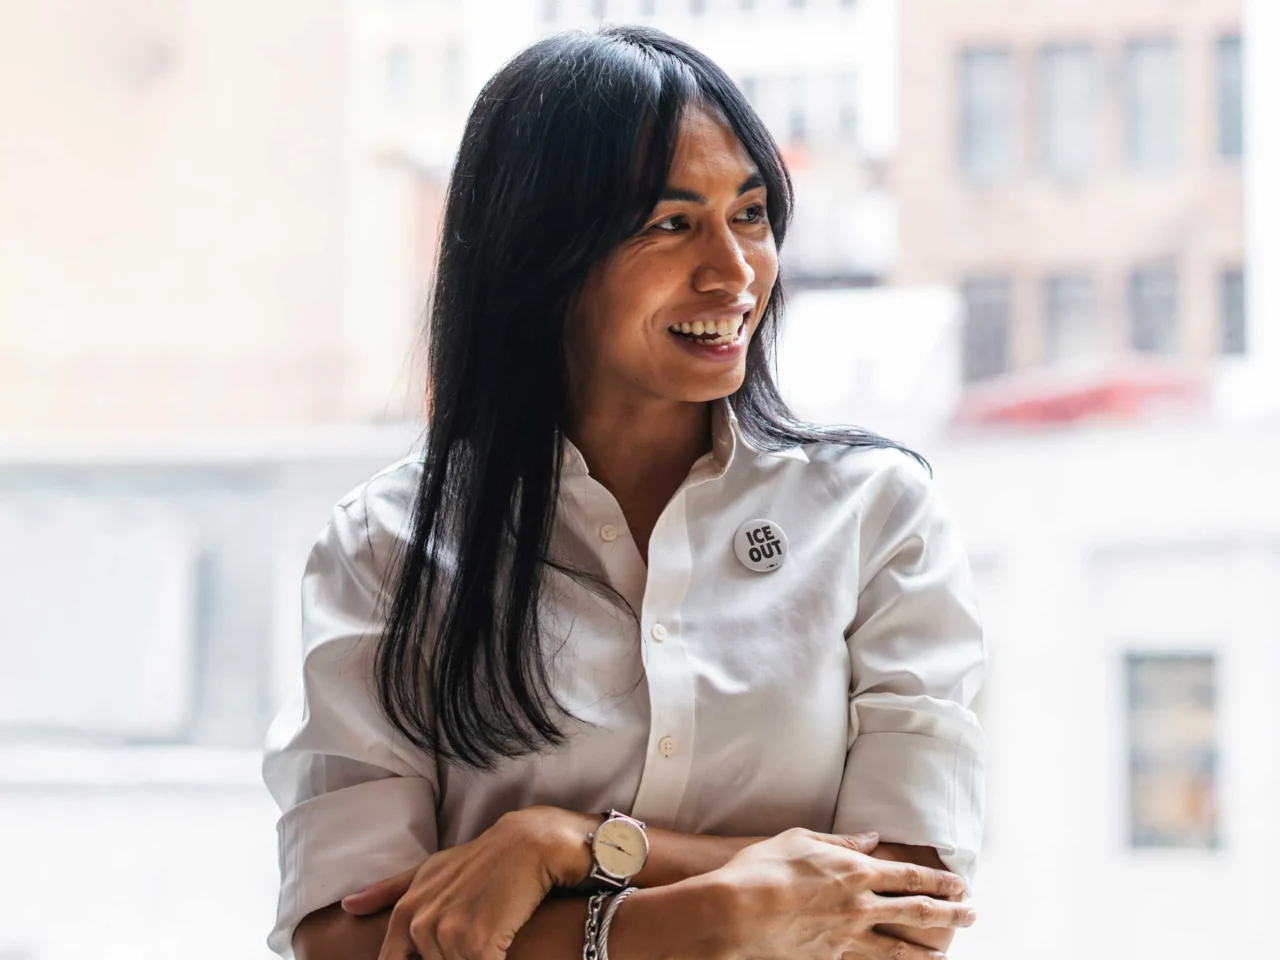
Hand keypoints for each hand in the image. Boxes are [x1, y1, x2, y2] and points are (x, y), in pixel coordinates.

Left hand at [341, 806, 590, 959]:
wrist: (529, 844)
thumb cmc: (481, 859)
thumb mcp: (430, 869)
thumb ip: (388, 890)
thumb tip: (347, 905)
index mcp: (406, 912)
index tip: (451, 944)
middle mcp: (420, 924)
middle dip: (457, 956)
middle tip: (476, 930)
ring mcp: (447, 934)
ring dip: (477, 957)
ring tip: (493, 930)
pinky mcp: (477, 944)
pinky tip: (503, 942)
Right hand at [708, 828, 975, 959]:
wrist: (734, 912)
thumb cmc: (761, 868)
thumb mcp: (799, 839)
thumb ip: (839, 842)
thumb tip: (869, 838)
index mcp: (855, 872)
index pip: (908, 876)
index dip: (937, 879)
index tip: (959, 883)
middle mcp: (858, 907)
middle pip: (916, 912)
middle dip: (949, 913)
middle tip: (972, 915)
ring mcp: (845, 938)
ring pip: (897, 949)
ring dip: (925, 951)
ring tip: (944, 954)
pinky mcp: (828, 959)